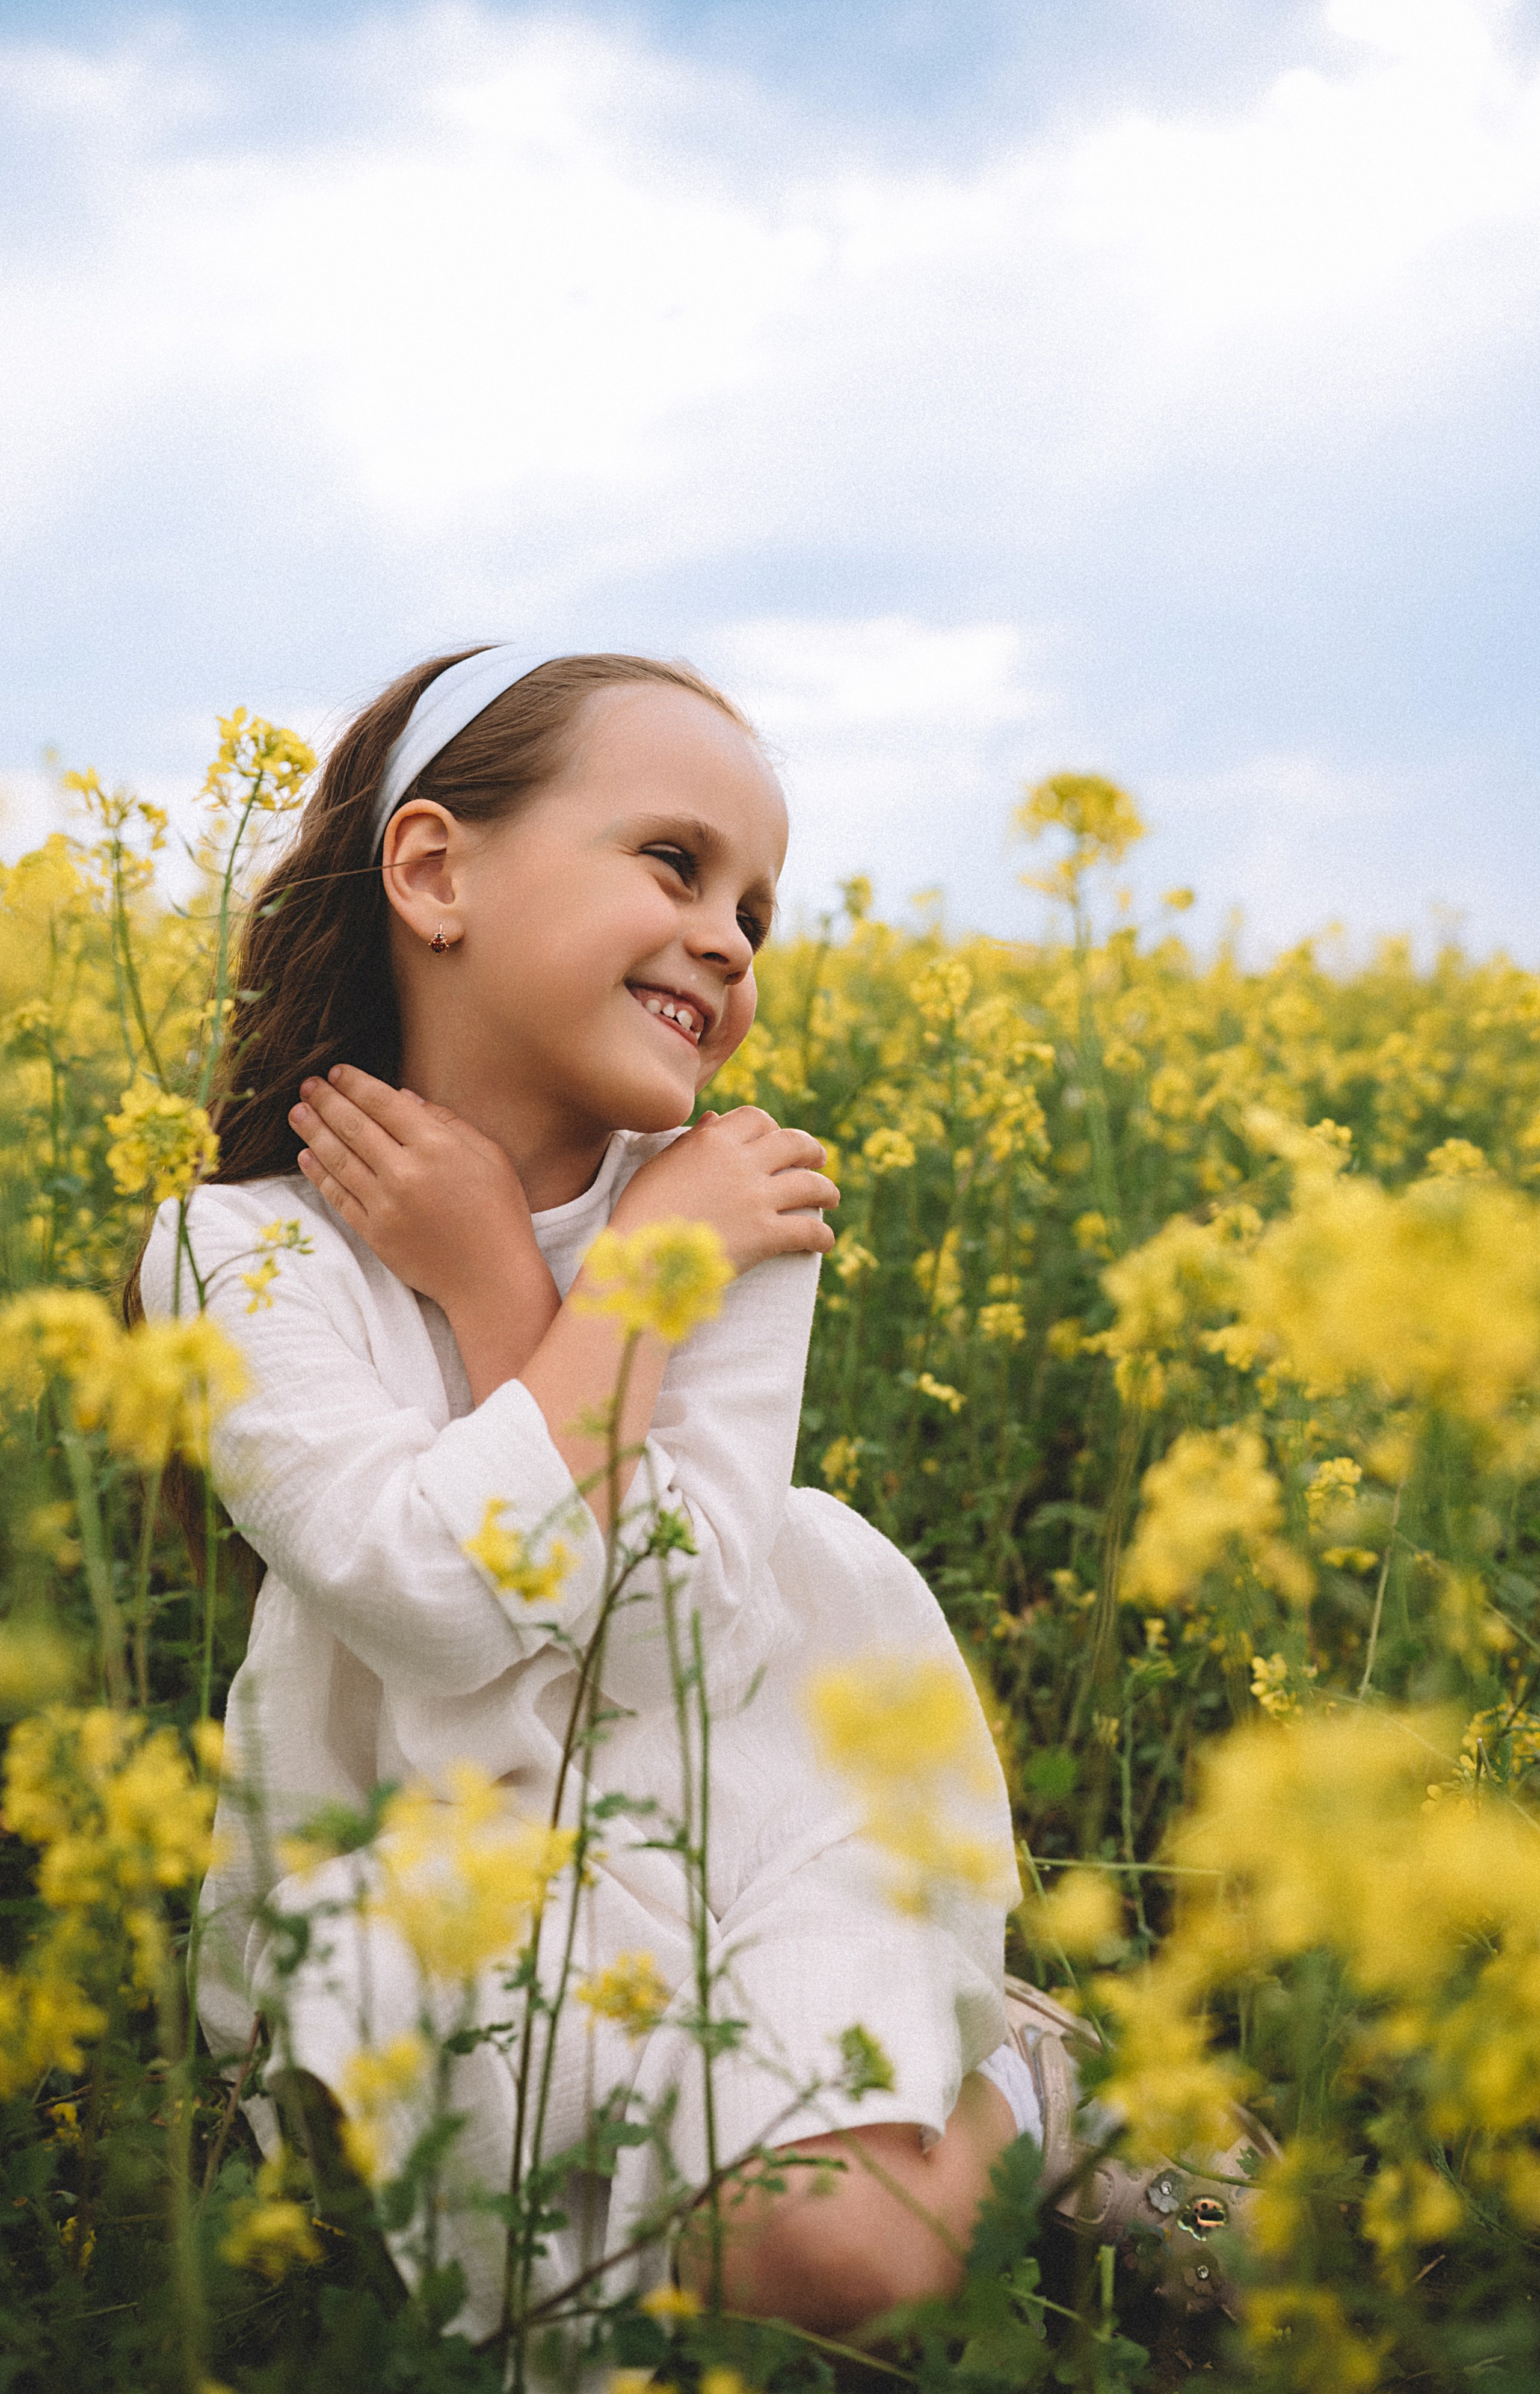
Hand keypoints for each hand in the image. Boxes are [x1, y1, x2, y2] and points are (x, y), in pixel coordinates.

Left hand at [288, 1065, 546, 1311]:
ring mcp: (385, 1204)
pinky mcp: (374, 1233)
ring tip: (297, 1112)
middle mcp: (405, 1172)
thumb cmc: (499, 1214)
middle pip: (354, 1126)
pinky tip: (306, 1156)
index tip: (337, 1072)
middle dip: (327, 1100)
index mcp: (437, 1146)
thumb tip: (404, 1097)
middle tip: (308, 1085)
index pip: (384, 1103)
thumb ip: (449, 1122)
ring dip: (313, 1132)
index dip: (355, 1084)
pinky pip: (338, 1196)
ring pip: (338, 1159)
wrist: (491, 1279)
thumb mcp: (490, 1156)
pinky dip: (319, 1174)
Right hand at [610, 1106, 838, 1271]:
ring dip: (826, 1190)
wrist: (641, 1257)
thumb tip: (714, 1118)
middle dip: (811, 1150)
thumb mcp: (661, 1165)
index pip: (756, 1118)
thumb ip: (691, 1141)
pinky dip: (822, 1236)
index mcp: (713, 1141)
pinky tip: (825, 1242)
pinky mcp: (765, 1235)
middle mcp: (740, 1163)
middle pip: (793, 1143)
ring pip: (810, 1184)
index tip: (775, 1138)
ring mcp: (756, 1198)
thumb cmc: (641, 1212)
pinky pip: (808, 1230)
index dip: (771, 1127)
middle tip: (818, 1159)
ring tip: (830, 1197)